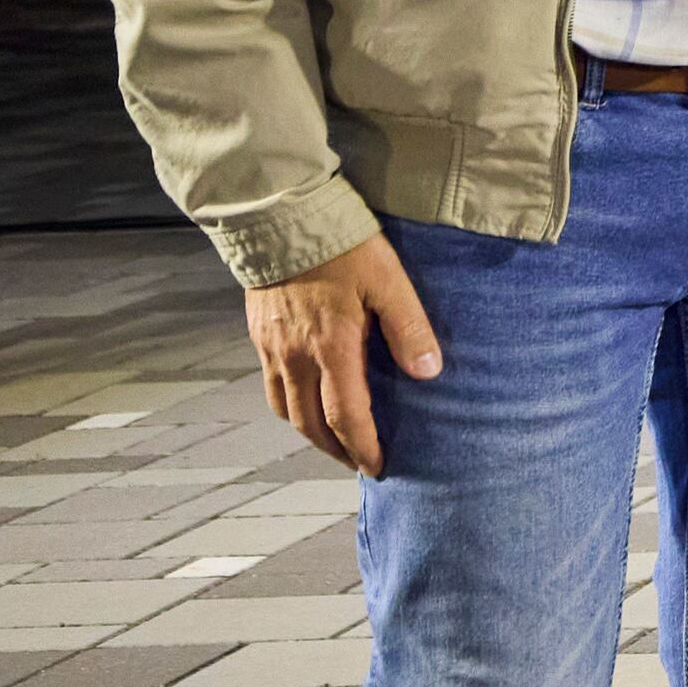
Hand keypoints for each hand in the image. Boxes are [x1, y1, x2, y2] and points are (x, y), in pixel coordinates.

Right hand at [248, 230, 442, 475]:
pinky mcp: (259, 335)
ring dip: (310, 434)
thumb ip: (409, 328)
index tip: (378, 467)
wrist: (281, 218)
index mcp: (331, 347)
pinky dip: (289, 407)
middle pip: (310, 424)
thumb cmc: (342, 247)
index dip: (362, 447)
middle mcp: (295, 356)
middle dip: (336, 450)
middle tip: (358, 463)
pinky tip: (307, 402)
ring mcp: (272, 348)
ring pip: (286, 409)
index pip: (346, 417)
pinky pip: (270, 386)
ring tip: (335, 442)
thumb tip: (428, 372)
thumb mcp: (389, 281)